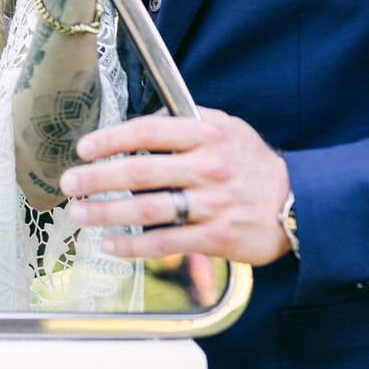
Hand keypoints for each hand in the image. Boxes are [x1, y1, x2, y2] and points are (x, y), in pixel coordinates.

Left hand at [58, 107, 292, 265]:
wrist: (298, 201)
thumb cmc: (251, 163)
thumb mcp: (226, 128)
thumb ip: (186, 123)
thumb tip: (140, 123)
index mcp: (207, 135)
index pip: (148, 131)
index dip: (111, 138)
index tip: (85, 147)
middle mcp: (208, 167)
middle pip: (140, 171)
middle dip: (97, 177)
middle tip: (70, 182)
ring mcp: (212, 204)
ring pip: (148, 210)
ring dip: (107, 212)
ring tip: (80, 213)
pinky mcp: (216, 237)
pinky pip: (166, 242)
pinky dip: (133, 246)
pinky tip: (110, 244)